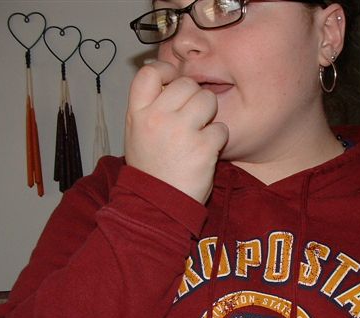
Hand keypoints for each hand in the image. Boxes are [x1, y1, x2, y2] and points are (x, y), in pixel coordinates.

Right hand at [124, 61, 228, 203]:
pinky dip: (218, 140)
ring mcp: (181, 131)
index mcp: (138, 113)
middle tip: (193, 118)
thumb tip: (168, 80)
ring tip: (200, 134)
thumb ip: (151, 107)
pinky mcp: (203, 147)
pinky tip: (207, 152)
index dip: (166, 70)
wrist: (157, 205)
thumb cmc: (152, 169)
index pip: (150, 72)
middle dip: (195, 97)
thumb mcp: (137, 133)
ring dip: (210, 116)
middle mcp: (157, 117)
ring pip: (208, 100)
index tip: (174, 81)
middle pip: (186, 84)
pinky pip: (221, 129)